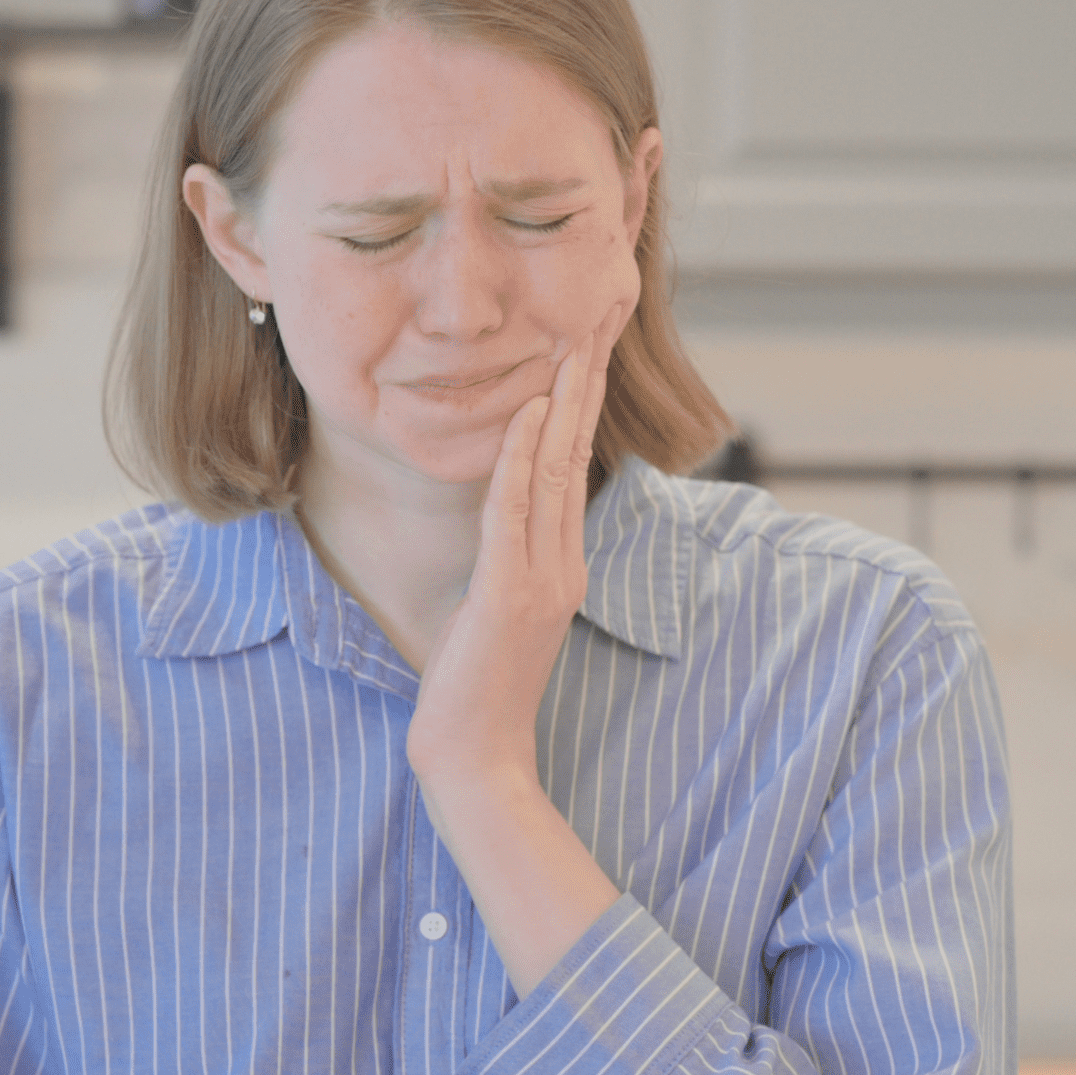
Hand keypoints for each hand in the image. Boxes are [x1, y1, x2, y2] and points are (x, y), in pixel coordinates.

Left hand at [406, 304, 624, 781]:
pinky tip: (527, 411)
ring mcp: (544, 578)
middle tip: (600, 313)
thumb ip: (504, 567)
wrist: (478, 761)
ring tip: (574, 339)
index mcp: (561, 565)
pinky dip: (519, 457)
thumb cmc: (475, 694)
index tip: (586, 341)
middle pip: (577, 451)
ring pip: (556, 469)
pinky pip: (516, 511)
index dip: (581, 399)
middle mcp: (563, 564)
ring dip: (563, 399)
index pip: (572, 465)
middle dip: (587, 378)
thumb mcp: (495, 616)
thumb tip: (494, 525)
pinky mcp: (511, 593)